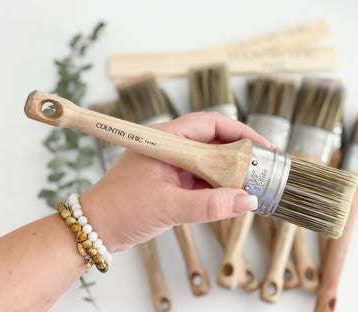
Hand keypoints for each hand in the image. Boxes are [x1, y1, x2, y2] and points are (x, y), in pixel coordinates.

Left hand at [80, 112, 270, 251]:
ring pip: (210, 161)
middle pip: (214, 142)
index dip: (240, 133)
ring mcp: (172, 164)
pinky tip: (232, 196)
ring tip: (253, 183)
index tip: (262, 147)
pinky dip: (218, 186)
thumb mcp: (168, 206)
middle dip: (240, 154)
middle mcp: (171, 148)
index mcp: (166, 140)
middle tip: (263, 167)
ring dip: (230, 172)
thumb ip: (209, 206)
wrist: (94, 229)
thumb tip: (246, 201)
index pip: (210, 124)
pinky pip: (202, 178)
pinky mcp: (172, 181)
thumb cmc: (120, 210)